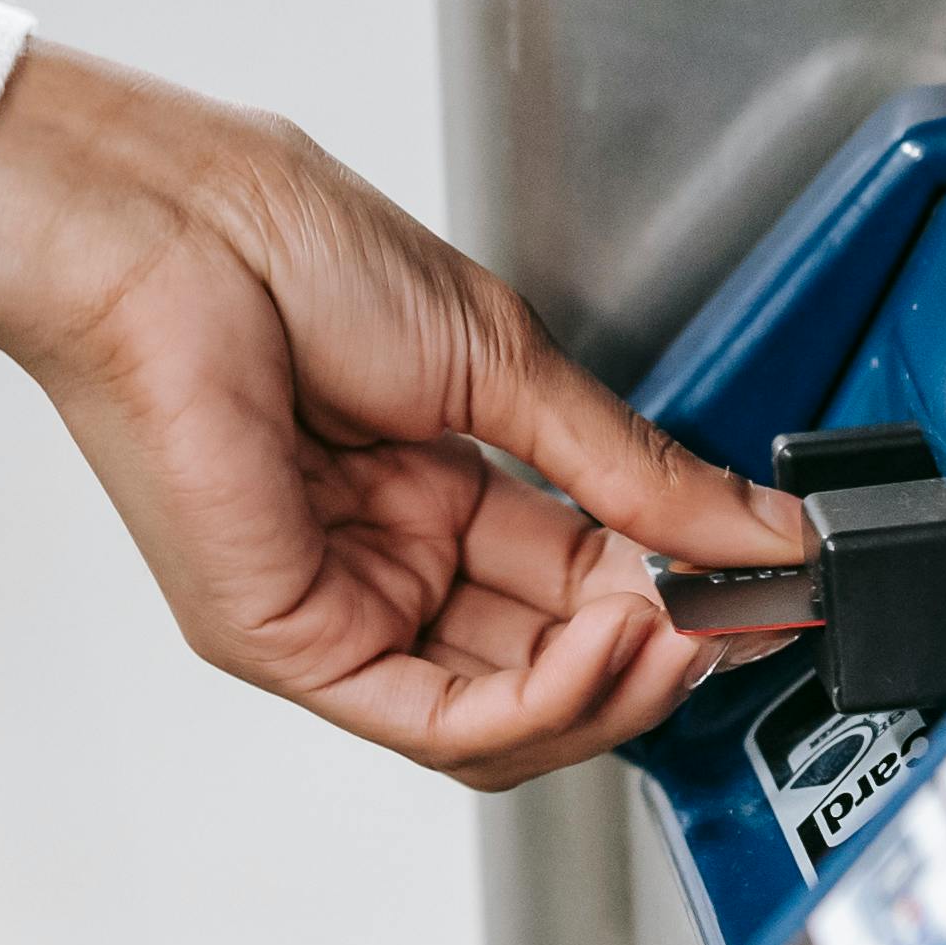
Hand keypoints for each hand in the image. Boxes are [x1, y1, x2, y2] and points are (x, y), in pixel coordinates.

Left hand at [0, 44, 815, 789]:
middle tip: (745, 618)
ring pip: (502, 716)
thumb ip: (632, 470)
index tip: (773, 584)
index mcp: (431, 487)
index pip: (578, 585)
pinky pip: (438, 718)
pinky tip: (610, 643)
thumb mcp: (506, 364)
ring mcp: (333, 606)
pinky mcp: (287, 641)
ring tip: (686, 629)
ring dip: (614, 687)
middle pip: (549, 667)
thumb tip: (756, 528)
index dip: (680, 596)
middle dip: (659, 653)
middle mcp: (382, 559)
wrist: (172, 226)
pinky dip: (543, 699)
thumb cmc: (284, 250)